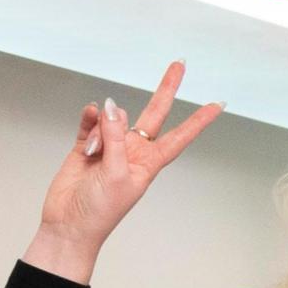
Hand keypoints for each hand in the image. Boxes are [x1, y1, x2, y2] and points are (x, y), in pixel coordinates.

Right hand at [30, 63, 221, 282]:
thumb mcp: (118, 174)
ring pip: (111, 119)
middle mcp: (134, 150)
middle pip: (153, 113)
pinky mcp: (86, 145)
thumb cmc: (101, 209)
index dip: (199, 119)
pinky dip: (89, 118)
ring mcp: (111, 146)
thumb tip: (111, 106)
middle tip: (180, 64)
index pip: (180, 135)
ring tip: (93, 156)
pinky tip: (88, 114)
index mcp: (151, 162)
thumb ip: (116, 138)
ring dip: (101, 130)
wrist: (69, 223)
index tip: (218, 103)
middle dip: (166, 89)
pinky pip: (90, 122)